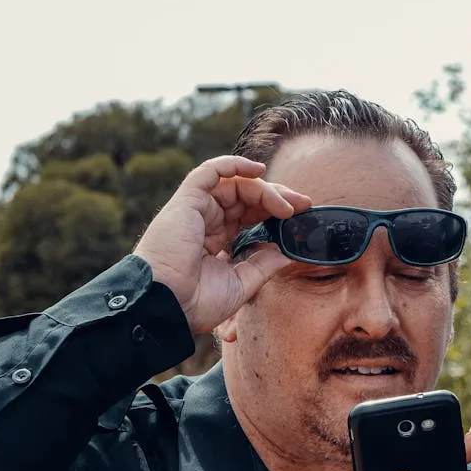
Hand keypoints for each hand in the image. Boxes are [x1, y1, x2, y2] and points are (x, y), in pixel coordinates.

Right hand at [132, 155, 311, 333]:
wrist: (167, 305)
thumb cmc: (196, 302)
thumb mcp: (240, 285)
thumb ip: (262, 265)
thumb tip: (286, 253)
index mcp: (215, 241)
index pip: (249, 216)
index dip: (274, 213)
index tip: (301, 218)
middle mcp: (206, 222)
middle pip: (246, 197)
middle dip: (277, 197)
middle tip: (303, 205)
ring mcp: (196, 210)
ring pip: (235, 185)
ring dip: (265, 189)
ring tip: (288, 204)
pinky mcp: (187, 201)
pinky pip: (211, 172)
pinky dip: (234, 165)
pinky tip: (259, 170)